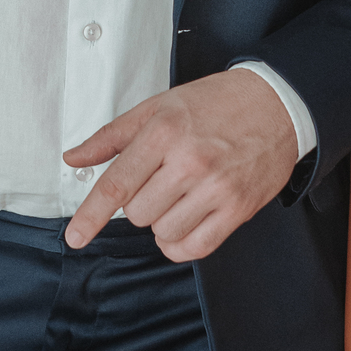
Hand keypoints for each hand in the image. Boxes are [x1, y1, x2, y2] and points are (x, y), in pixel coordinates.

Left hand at [62, 71, 297, 261]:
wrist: (276, 103)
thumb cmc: (216, 103)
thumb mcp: (159, 106)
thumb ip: (112, 136)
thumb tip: (75, 159)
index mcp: (164, 131)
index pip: (117, 183)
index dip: (91, 214)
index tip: (75, 236)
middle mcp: (189, 161)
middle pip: (138, 213)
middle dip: (141, 201)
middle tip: (161, 178)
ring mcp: (216, 187)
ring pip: (164, 232)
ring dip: (164, 220)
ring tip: (181, 193)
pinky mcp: (238, 208)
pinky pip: (195, 247)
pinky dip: (182, 242)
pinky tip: (187, 220)